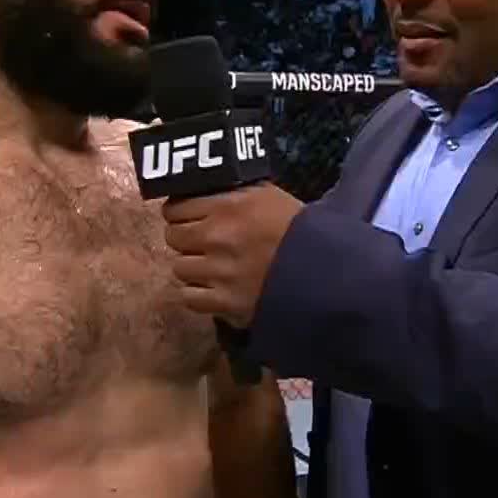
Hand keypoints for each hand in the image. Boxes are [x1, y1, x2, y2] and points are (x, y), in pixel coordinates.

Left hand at [163, 184, 303, 326]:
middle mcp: (215, 236)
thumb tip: (203, 194)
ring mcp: (217, 272)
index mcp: (226, 205)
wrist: (325, 270)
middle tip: (200, 243)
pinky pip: (189, 297)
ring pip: (179, 268)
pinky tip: (213, 289)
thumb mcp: (267, 196)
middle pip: (172, 237)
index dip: (180, 213)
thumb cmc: (297, 228)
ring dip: (192, 267)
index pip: (175, 207)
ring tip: (210, 267)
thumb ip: (231, 194)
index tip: (189, 218)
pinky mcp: (224, 302)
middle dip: (185, 239)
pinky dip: (197, 294)